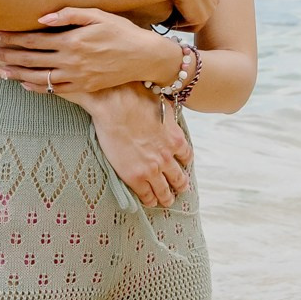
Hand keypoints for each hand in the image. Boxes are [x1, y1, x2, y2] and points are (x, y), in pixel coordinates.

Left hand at [0, 8, 178, 95]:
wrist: (144, 58)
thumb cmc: (122, 31)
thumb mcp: (99, 14)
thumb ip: (71, 13)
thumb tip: (43, 15)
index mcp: (71, 40)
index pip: (32, 40)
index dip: (9, 39)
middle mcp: (70, 61)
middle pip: (29, 59)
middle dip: (4, 55)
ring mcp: (75, 77)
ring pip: (37, 77)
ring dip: (15, 73)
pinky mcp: (82, 87)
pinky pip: (53, 90)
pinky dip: (35, 87)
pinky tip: (23, 83)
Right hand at [74, 84, 190, 207]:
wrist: (113, 104)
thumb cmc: (134, 97)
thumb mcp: (162, 103)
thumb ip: (168, 114)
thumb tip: (170, 109)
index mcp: (176, 139)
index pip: (187, 156)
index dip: (184, 162)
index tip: (181, 165)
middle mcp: (167, 157)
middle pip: (179, 177)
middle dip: (180, 184)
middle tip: (181, 188)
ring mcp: (152, 169)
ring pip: (165, 190)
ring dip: (167, 197)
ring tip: (167, 201)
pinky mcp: (134, 176)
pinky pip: (146, 195)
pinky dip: (150, 200)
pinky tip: (150, 202)